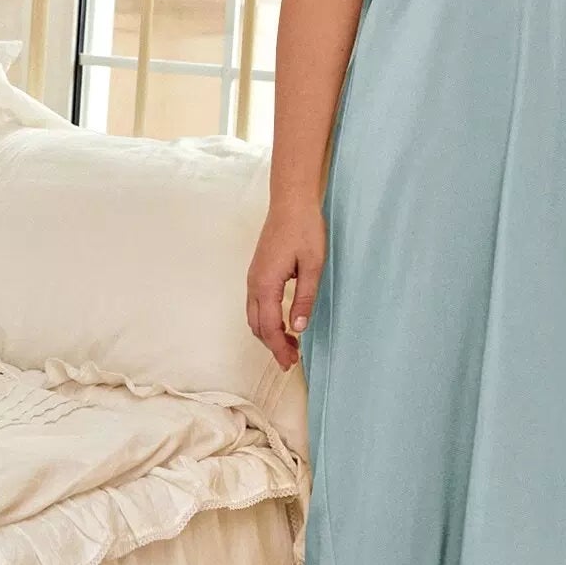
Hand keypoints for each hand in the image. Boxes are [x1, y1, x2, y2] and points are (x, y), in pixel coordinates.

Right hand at [247, 203, 325, 369]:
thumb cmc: (304, 230)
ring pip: (253, 316)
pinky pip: (256, 304)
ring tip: (289, 344)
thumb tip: (298, 329)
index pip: (269, 327)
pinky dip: (266, 320)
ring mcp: (253, 277)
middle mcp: (254, 283)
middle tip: (291, 359)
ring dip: (268, 333)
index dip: (279, 348)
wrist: (290, 202)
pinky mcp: (257, 272)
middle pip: (257, 326)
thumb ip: (304, 298)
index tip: (291, 362)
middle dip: (272, 346)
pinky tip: (283, 322)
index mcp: (266, 284)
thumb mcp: (312, 266)